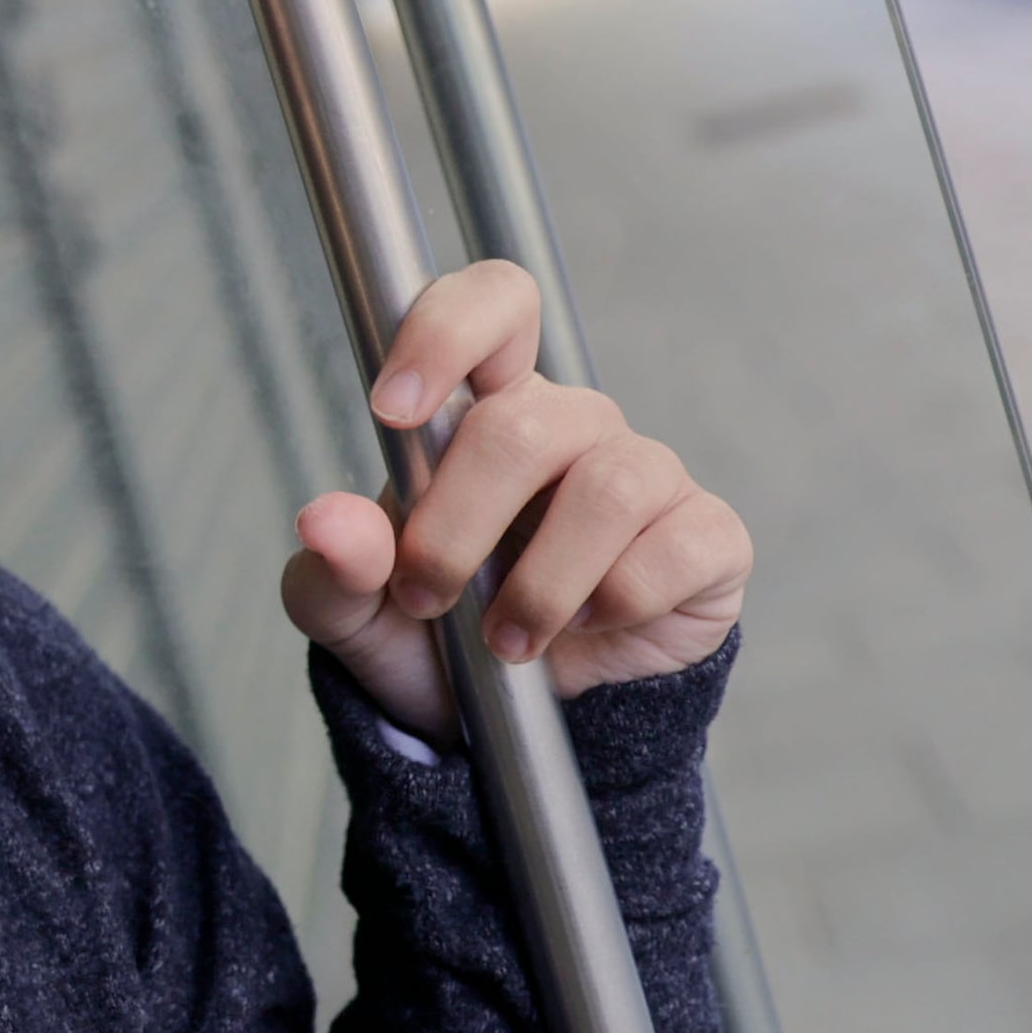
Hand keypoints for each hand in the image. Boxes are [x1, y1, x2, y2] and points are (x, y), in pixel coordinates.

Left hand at [277, 261, 747, 745]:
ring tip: (506, 640)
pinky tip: (589, 629)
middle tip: (427, 596)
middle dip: (459, 524)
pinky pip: (675, 549)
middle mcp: (574, 427)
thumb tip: (325, 522)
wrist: (508, 728)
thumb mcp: (357, 614)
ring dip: (540, 582)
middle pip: (524, 423)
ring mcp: (648, 477)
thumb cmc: (436, 636)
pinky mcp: (706, 539)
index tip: (392, 410)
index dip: (446, 333)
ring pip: (607, 486)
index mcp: (486, 410)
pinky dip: (620, 602)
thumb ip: (332, 568)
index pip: (494, 305)